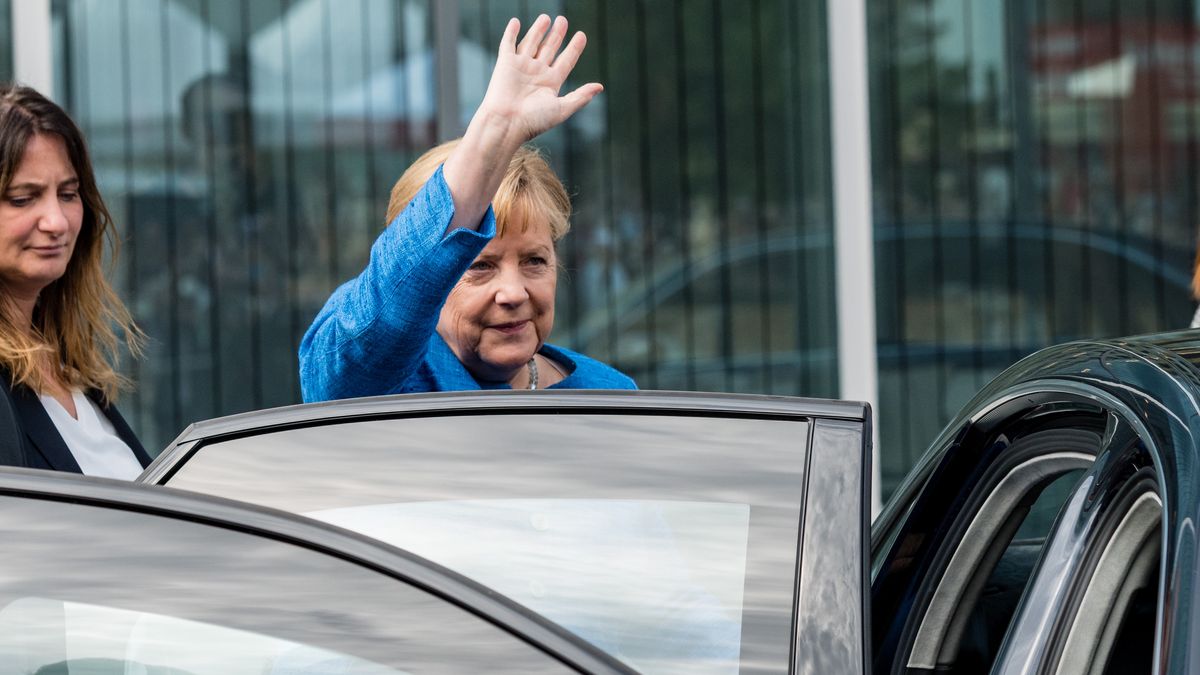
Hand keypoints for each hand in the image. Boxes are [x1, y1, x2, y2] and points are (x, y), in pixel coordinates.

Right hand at [477, 15, 603, 145]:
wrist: (506, 123)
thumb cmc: (534, 121)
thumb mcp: (562, 108)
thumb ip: (580, 96)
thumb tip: (600, 87)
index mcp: (551, 83)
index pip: (566, 61)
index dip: (574, 48)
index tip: (581, 35)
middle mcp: (537, 73)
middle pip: (549, 49)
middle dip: (557, 35)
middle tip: (563, 20)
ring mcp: (521, 67)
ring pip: (531, 43)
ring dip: (538, 30)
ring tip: (546, 18)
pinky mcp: (505, 63)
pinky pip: (508, 44)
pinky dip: (511, 32)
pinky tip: (515, 21)